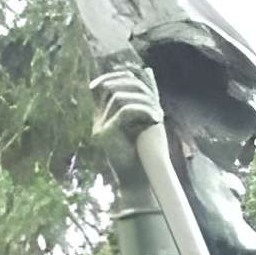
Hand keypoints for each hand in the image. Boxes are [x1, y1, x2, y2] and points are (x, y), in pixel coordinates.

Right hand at [91, 63, 163, 200]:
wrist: (140, 184)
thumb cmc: (145, 154)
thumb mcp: (146, 119)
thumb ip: (144, 96)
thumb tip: (146, 70)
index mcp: (103, 116)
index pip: (103, 84)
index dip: (120, 76)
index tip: (140, 82)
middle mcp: (97, 119)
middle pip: (111, 86)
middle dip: (136, 88)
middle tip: (154, 100)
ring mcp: (100, 127)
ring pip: (119, 97)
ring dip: (143, 101)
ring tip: (158, 113)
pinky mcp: (106, 135)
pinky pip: (125, 111)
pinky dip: (143, 111)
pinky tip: (156, 119)